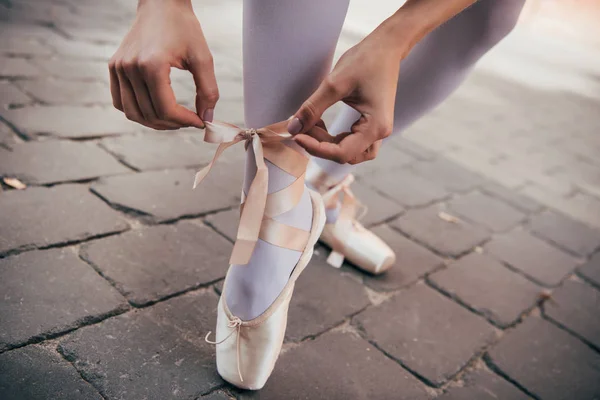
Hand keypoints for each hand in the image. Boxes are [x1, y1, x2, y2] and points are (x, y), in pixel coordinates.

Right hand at [109, 0, 217, 129]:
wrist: (161, 4)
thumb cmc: (183, 27)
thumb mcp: (203, 57)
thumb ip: (208, 90)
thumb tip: (207, 118)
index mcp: (152, 64)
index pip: (166, 109)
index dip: (185, 121)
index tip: (200, 122)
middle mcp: (130, 67)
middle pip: (150, 114)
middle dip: (173, 124)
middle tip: (190, 121)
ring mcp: (118, 67)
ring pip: (132, 112)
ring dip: (155, 122)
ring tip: (174, 119)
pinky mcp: (114, 67)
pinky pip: (120, 102)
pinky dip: (137, 111)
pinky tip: (155, 109)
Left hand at [287, 21, 405, 163]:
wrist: (386, 46)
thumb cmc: (365, 60)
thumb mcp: (334, 84)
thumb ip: (312, 108)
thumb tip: (293, 128)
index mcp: (376, 126)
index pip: (342, 152)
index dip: (316, 148)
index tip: (297, 136)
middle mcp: (380, 132)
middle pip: (345, 155)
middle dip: (320, 145)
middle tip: (302, 128)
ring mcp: (377, 129)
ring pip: (349, 151)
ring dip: (327, 144)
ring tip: (312, 125)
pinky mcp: (371, 124)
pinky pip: (351, 141)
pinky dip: (333, 137)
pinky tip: (320, 123)